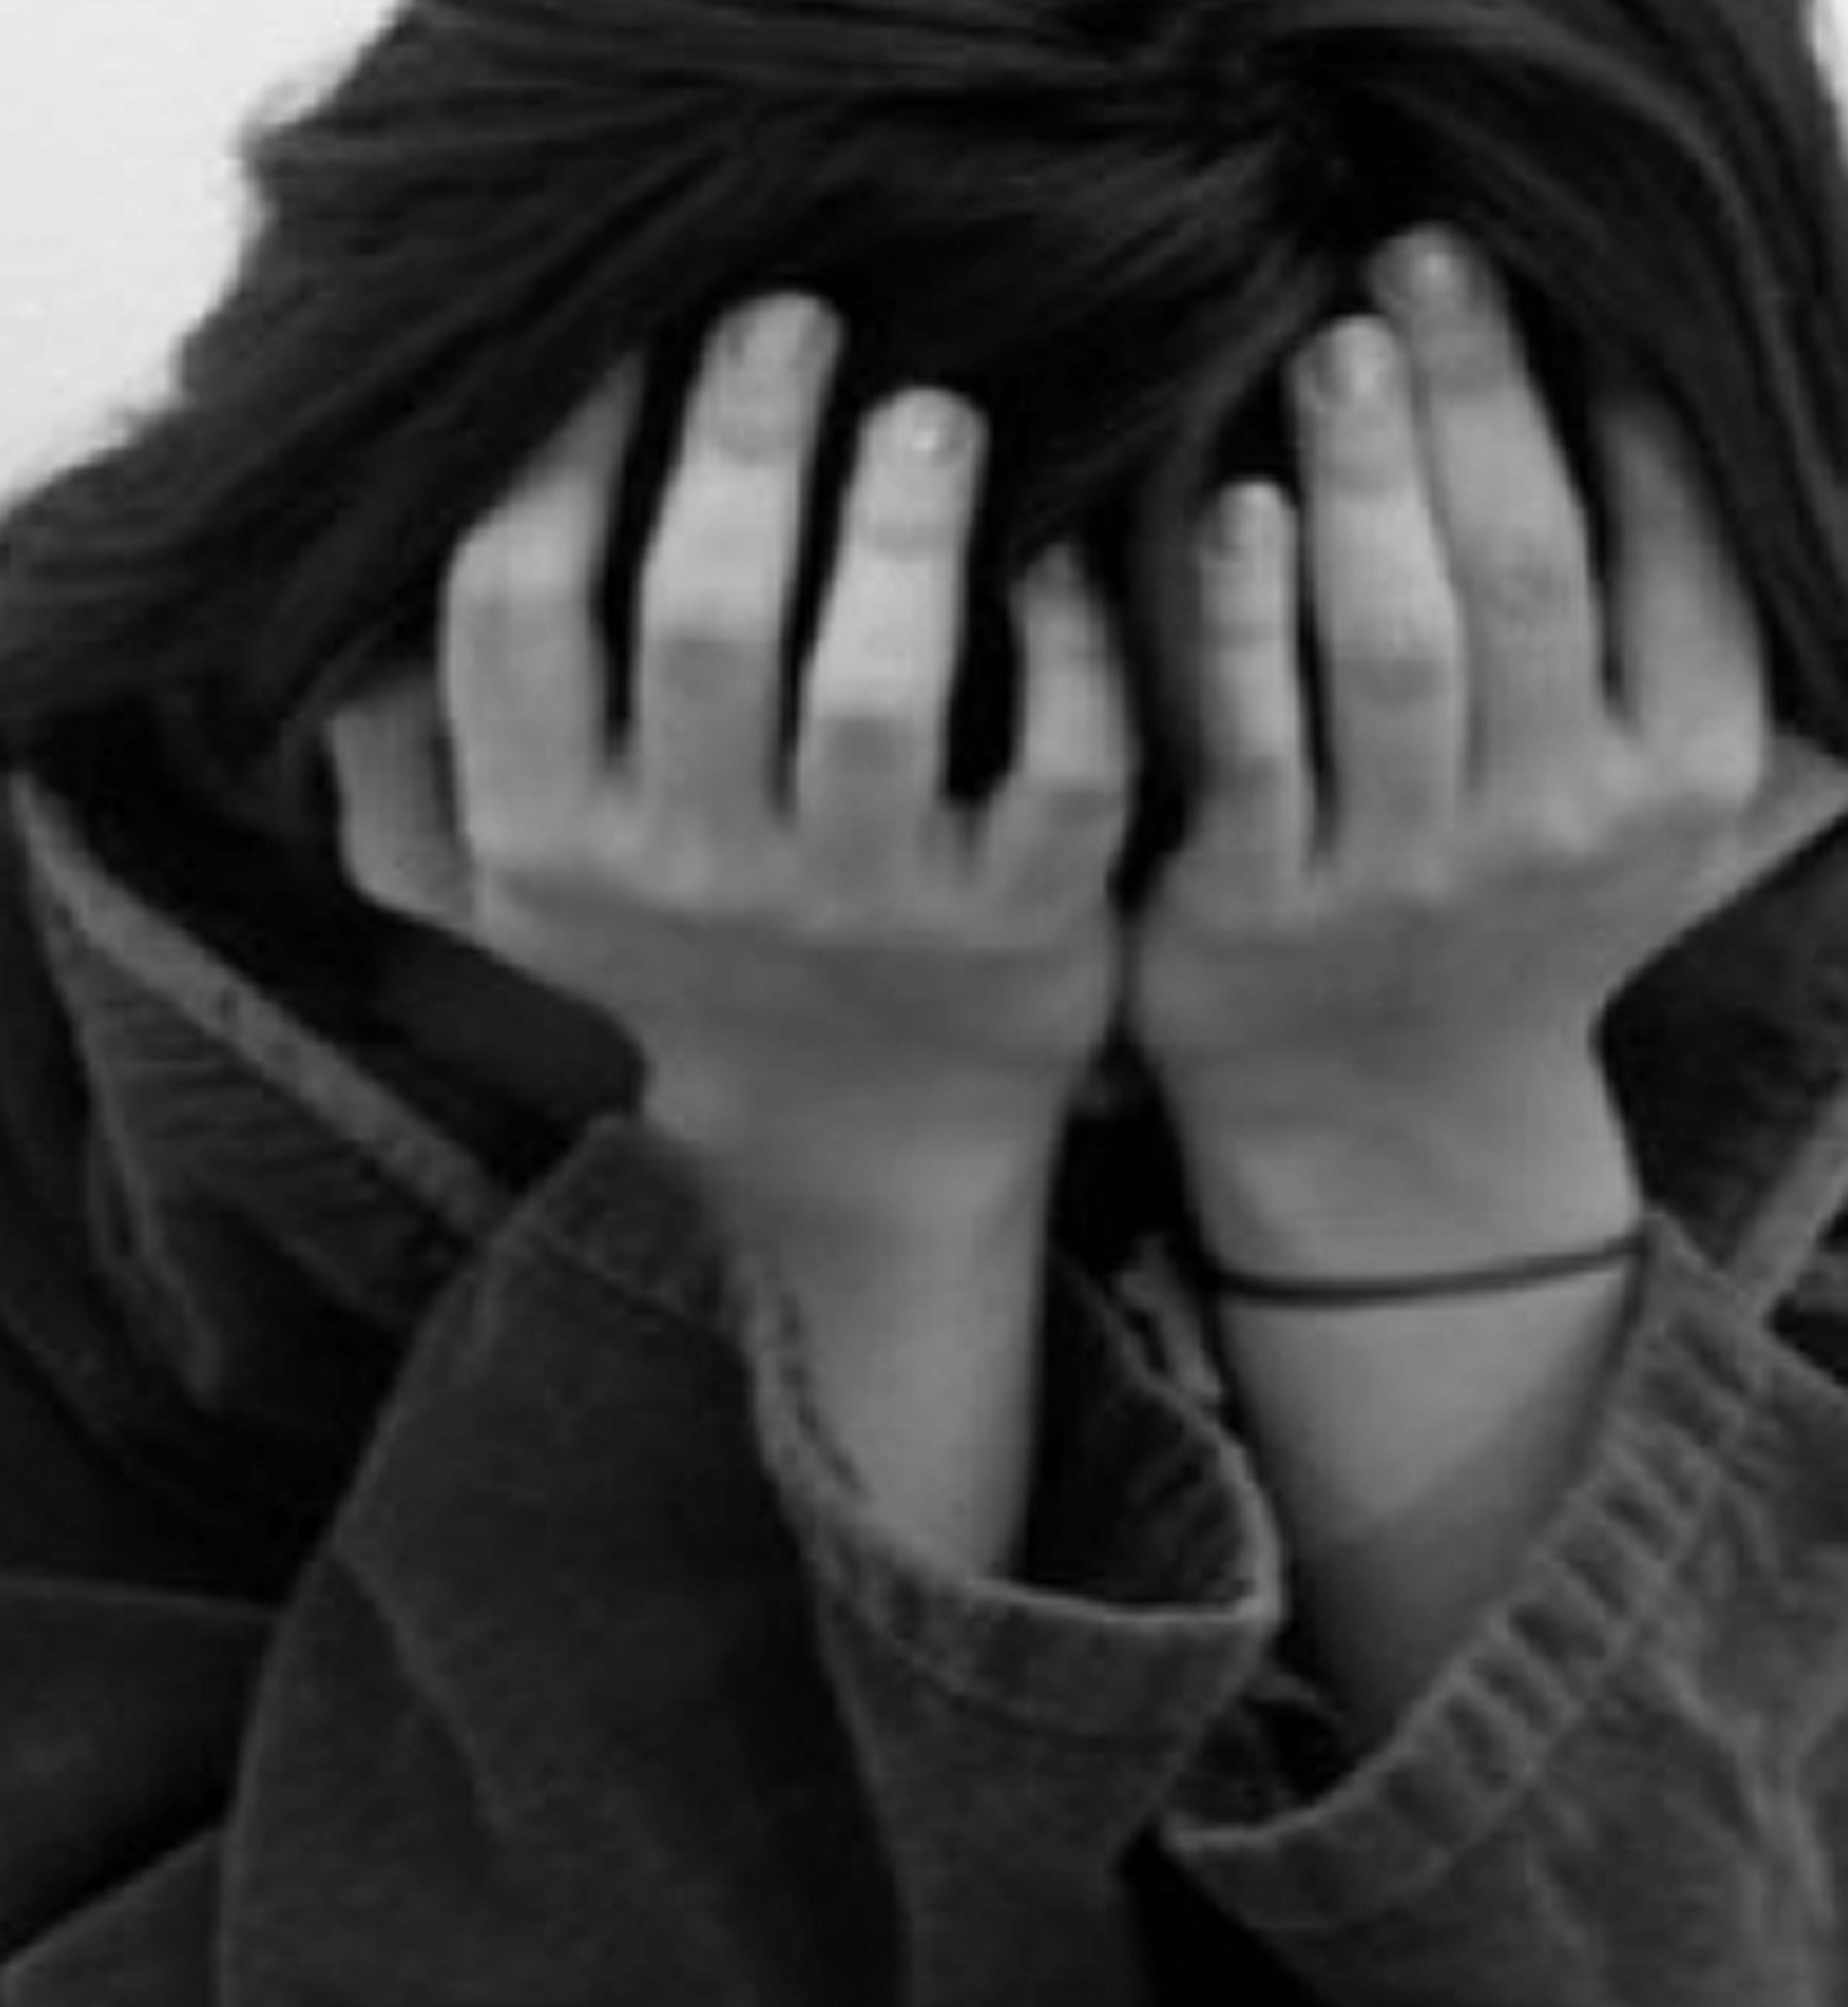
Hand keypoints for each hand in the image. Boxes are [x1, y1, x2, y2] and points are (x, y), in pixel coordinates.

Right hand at [324, 293, 1138, 1201]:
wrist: (840, 1152)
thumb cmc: (652, 964)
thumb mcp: (478, 896)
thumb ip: (392, 758)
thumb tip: (331, 610)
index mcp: (543, 840)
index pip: (515, 613)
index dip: (560, 457)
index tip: (615, 338)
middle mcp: (690, 876)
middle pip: (704, 624)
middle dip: (745, 448)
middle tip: (789, 317)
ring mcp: (856, 906)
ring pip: (878, 690)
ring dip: (906, 527)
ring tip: (930, 408)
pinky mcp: (1015, 927)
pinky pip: (1054, 769)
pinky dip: (1069, 652)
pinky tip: (1061, 553)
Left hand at [1127, 228, 1847, 1144]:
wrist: (1386, 1108)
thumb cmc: (1534, 909)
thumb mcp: (1691, 820)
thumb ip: (1771, 678)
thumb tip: (1831, 498)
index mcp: (1685, 770)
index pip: (1677, 556)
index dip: (1620, 411)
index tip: (1562, 279)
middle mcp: (1563, 818)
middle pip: (1526, 572)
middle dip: (1476, 407)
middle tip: (1415, 261)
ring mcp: (1409, 870)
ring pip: (1396, 646)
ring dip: (1364, 486)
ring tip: (1328, 348)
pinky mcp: (1264, 904)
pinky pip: (1252, 736)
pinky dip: (1237, 620)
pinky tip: (1225, 511)